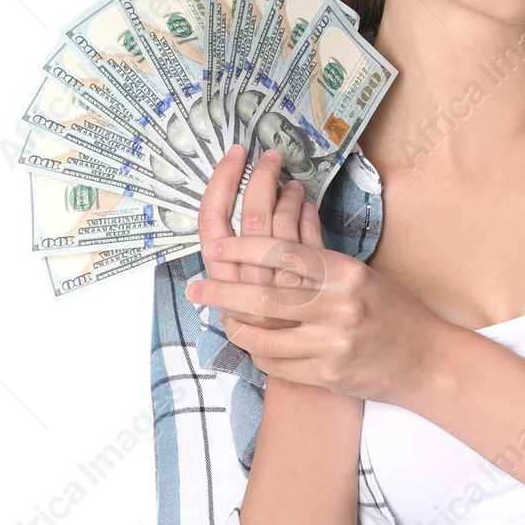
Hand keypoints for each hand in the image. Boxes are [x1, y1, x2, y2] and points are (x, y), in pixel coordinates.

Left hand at [184, 222, 453, 409]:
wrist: (427, 361)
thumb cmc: (394, 312)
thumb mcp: (361, 275)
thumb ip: (319, 262)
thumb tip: (276, 235)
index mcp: (346, 273)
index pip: (283, 255)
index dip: (243, 250)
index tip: (216, 249)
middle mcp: (339, 307)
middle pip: (264, 298)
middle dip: (222, 293)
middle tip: (197, 288)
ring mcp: (332, 344)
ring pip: (263, 337)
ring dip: (234, 328)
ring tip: (220, 318)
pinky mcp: (328, 375)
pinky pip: (277, 365)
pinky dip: (258, 354)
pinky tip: (253, 345)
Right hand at [189, 144, 311, 333]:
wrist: (304, 370)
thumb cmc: (268, 329)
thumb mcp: (241, 294)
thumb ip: (240, 259)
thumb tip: (244, 209)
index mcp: (222, 277)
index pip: (212, 219)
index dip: (221, 182)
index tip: (234, 155)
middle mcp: (248, 279)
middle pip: (252, 213)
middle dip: (261, 177)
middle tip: (269, 156)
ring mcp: (282, 281)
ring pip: (284, 220)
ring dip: (288, 194)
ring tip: (291, 184)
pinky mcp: (313, 286)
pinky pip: (310, 235)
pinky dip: (308, 213)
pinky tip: (306, 204)